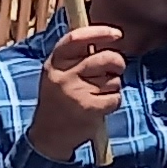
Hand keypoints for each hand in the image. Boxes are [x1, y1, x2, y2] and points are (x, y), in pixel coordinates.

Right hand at [28, 24, 128, 161]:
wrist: (49, 135)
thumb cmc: (60, 100)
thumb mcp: (59, 74)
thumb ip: (78, 57)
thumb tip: (107, 40)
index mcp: (55, 63)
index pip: (76, 38)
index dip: (99, 32)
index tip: (117, 34)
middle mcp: (63, 75)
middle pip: (105, 58)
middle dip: (117, 63)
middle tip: (116, 70)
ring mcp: (75, 92)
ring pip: (114, 79)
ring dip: (113, 86)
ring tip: (97, 95)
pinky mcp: (87, 108)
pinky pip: (115, 98)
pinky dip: (113, 103)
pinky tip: (100, 108)